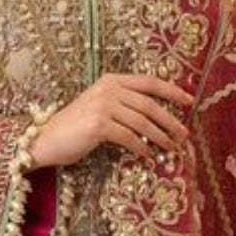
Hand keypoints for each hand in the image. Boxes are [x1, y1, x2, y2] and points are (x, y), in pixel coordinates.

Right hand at [29, 73, 192, 167]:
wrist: (45, 139)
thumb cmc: (74, 127)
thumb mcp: (100, 107)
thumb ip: (123, 105)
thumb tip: (156, 118)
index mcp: (111, 80)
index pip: (149, 82)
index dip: (171, 91)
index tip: (190, 101)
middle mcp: (108, 89)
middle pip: (149, 104)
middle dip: (170, 121)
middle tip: (183, 135)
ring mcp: (103, 106)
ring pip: (142, 123)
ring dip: (160, 137)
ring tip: (170, 148)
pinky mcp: (99, 125)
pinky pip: (129, 137)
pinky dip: (141, 148)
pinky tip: (147, 155)